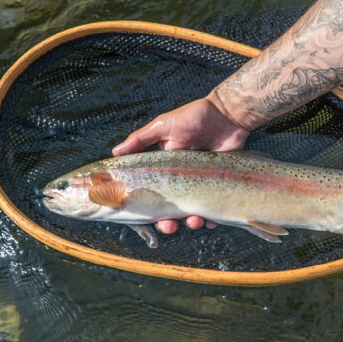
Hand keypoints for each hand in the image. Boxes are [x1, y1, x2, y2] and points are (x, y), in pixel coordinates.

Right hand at [113, 95, 248, 233]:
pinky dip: (212, 218)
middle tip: (170, 226)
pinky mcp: (219, 186)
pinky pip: (214, 207)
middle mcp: (180, 179)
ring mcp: (200, 184)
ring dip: (191, 222)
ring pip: (192, 211)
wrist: (228, 115)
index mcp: (164, 168)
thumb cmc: (194, 117)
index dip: (147, 208)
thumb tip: (115, 153)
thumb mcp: (163, 125)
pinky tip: (211, 222)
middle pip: (170, 209)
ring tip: (195, 221)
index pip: (152, 192)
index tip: (145, 219)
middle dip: (168, 222)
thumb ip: (140, 139)